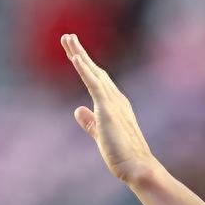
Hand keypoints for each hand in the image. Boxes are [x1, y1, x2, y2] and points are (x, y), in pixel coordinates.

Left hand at [62, 33, 158, 183]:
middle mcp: (115, 99)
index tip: (73, 52)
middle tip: (67, 36)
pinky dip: (84, 70)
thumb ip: (90, 122)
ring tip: (68, 39)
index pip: (97, 81)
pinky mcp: (108, 109)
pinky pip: (94, 84)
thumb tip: (79, 110)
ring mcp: (113, 102)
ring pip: (94, 73)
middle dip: (80, 53)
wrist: (137, 167)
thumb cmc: (122, 155)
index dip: (85, 66)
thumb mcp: (101, 135)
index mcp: (114, 105)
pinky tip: (75, 57)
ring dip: (80, 55)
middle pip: (95, 71)